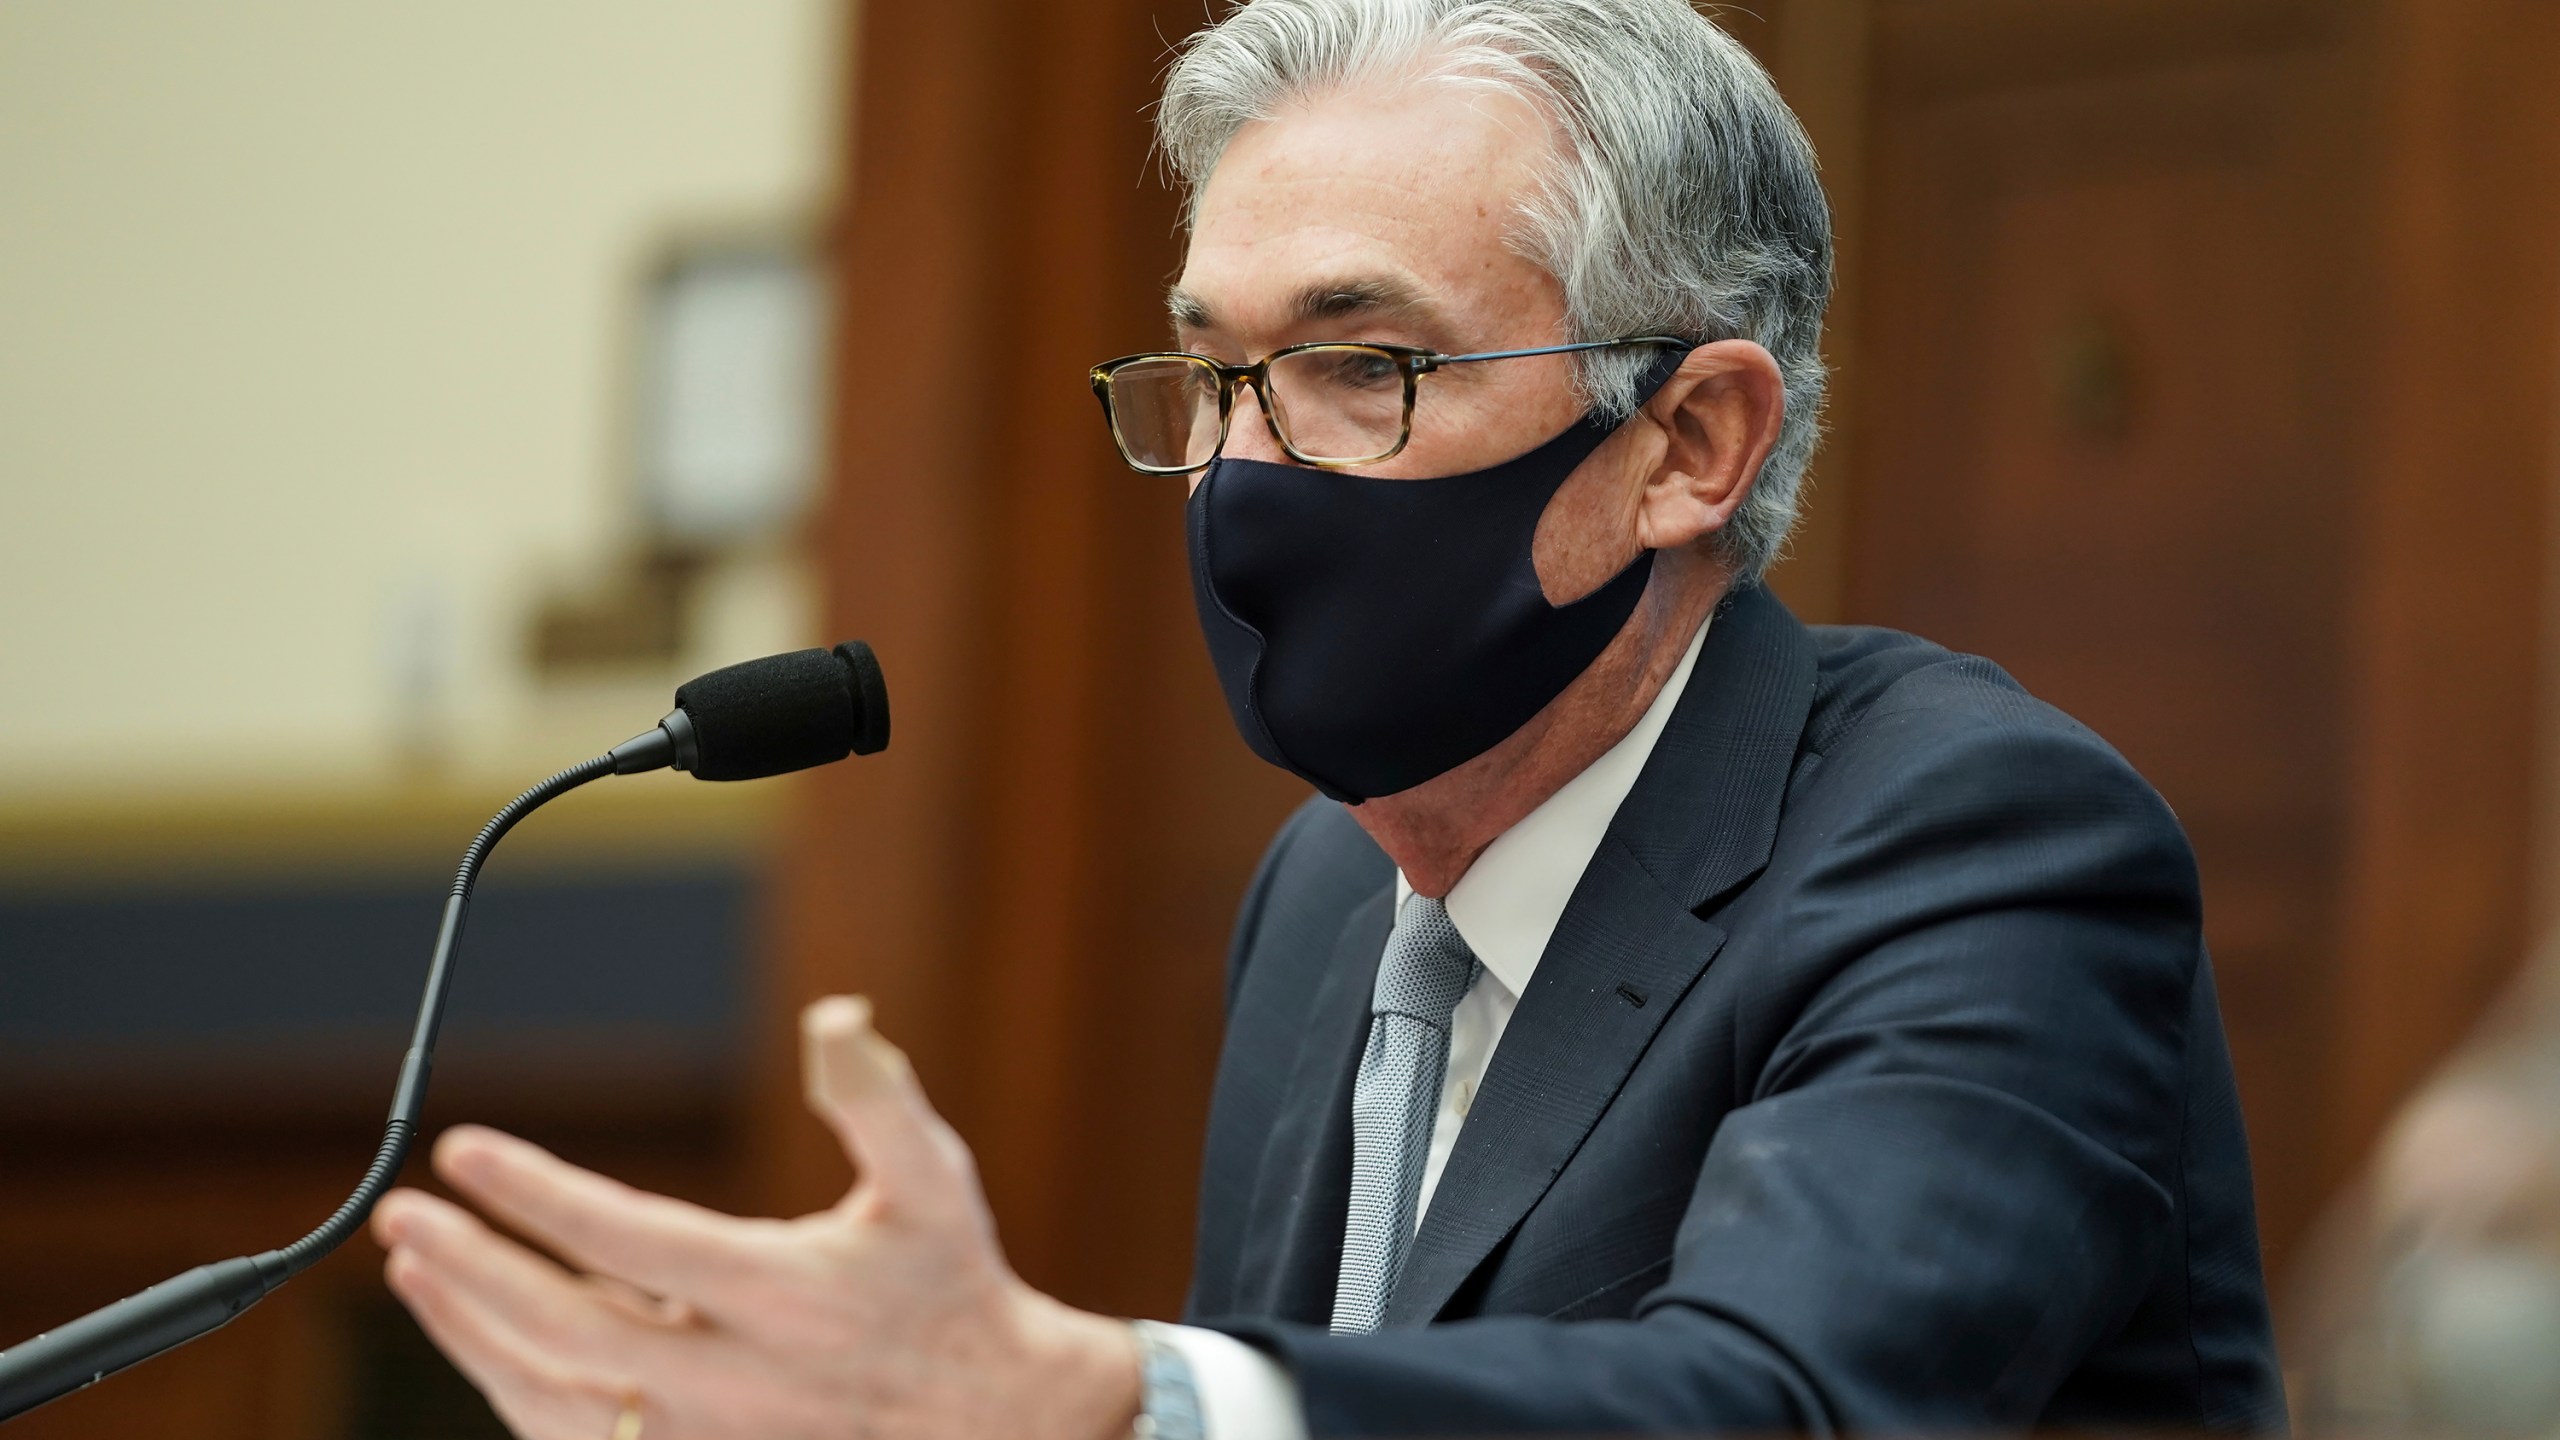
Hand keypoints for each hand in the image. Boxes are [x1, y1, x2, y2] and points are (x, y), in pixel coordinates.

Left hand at [371, 996, 1141, 1439]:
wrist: (991, 1421)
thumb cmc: (951, 1280)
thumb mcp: (934, 1179)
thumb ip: (878, 1096)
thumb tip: (834, 1014)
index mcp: (785, 1295)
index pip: (631, 1240)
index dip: (538, 1195)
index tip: (465, 1147)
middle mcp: (734, 1378)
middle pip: (565, 1330)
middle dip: (471, 1271)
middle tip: (402, 1214)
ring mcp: (707, 1436)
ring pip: (553, 1397)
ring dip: (472, 1332)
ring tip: (416, 1267)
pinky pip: (575, 1435)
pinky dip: (511, 1383)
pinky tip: (479, 1333)